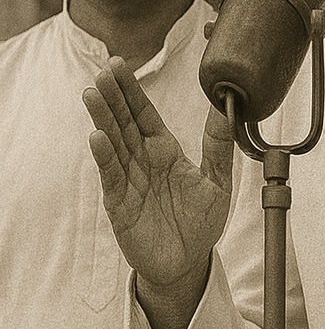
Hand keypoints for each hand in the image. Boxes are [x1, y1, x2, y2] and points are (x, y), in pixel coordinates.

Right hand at [84, 59, 234, 328]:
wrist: (188, 263)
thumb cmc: (201, 223)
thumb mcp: (218, 180)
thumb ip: (219, 145)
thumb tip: (228, 107)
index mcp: (165, 151)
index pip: (144, 114)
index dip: (132, 91)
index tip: (121, 64)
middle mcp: (143, 161)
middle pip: (124, 122)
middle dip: (114, 96)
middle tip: (104, 69)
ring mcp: (129, 180)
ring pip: (113, 144)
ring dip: (102, 119)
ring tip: (92, 94)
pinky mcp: (120, 204)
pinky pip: (112, 177)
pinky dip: (105, 157)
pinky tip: (97, 138)